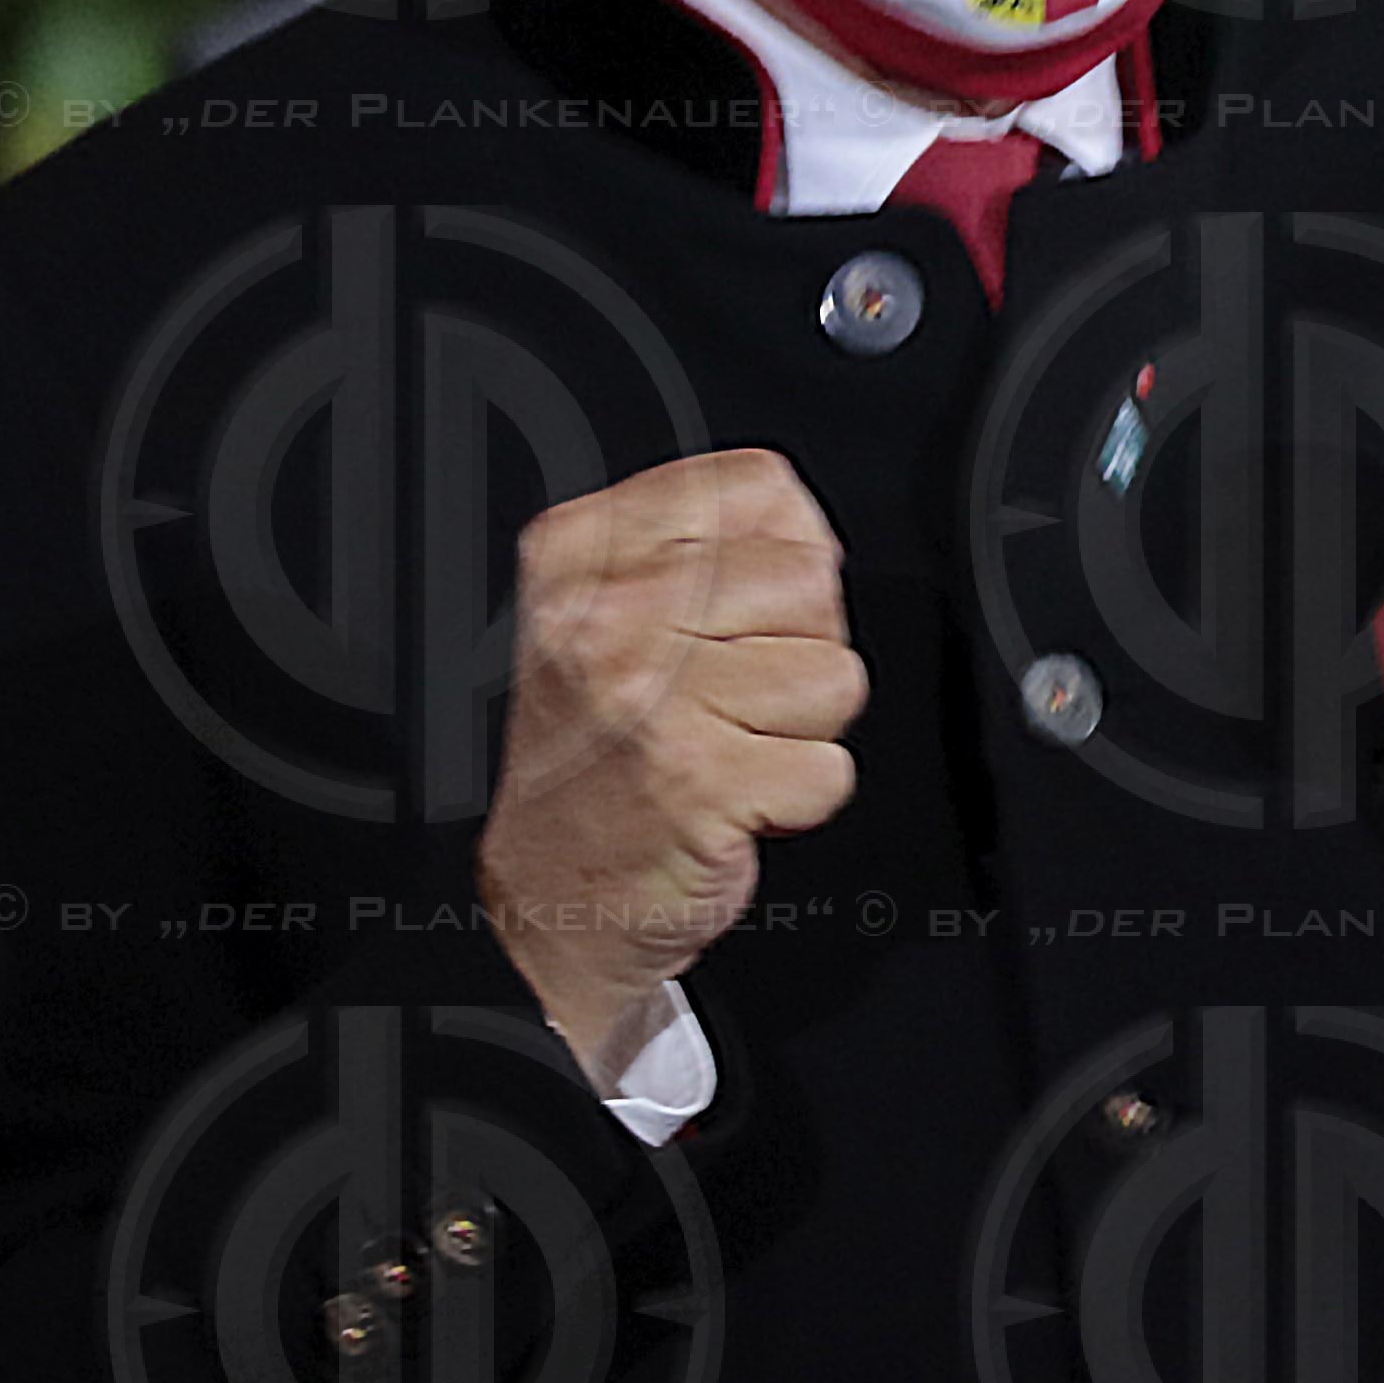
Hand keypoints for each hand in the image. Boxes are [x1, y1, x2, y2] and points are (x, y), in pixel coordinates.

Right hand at [479, 447, 865, 1081]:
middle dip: (799, 649)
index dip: (785, 552)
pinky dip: (799, 798)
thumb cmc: (593, 762)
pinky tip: (734, 800)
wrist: (549, 895)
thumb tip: (810, 533)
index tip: (743, 613)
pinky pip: (829, 768)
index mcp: (580, 555)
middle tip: (731, 701)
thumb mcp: (605, 617)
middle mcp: (606, 619)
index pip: (759, 487)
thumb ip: (698, 549)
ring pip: (834, 673)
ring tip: (730, 748)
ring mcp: (651, 699)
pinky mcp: (700, 781)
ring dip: (801, 729)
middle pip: (811, 579)